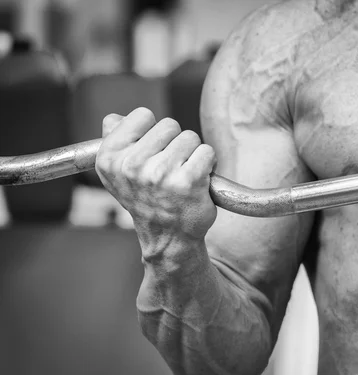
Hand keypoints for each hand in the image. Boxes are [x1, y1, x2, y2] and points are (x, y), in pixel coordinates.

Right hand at [95, 108, 216, 246]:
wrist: (168, 237)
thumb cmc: (148, 200)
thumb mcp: (118, 173)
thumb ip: (116, 141)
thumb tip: (114, 118)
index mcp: (110, 157)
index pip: (142, 115)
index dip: (153, 131)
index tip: (152, 152)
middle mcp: (132, 165)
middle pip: (169, 124)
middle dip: (175, 143)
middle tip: (169, 168)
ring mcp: (160, 173)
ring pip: (190, 137)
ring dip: (192, 154)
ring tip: (182, 175)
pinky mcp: (188, 181)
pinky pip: (207, 152)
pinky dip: (208, 164)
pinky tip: (198, 181)